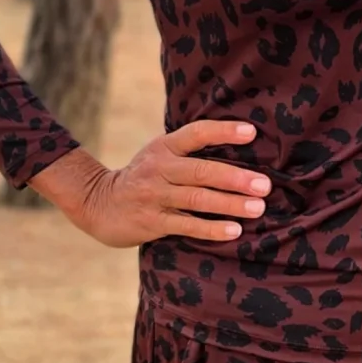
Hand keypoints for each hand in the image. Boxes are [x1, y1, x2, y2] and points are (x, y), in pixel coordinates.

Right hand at [34, 120, 271, 247]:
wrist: (97, 203)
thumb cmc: (144, 175)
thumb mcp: (160, 153)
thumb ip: (190, 150)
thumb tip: (240, 143)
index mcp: (165, 146)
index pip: (197, 133)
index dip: (224, 131)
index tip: (252, 132)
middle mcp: (160, 168)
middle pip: (202, 171)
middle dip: (236, 178)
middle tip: (265, 185)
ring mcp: (154, 196)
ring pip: (198, 199)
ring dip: (230, 204)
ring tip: (257, 208)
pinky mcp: (151, 222)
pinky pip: (186, 225)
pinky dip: (211, 228)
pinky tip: (233, 231)